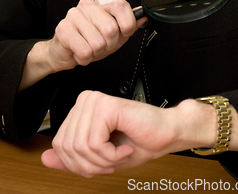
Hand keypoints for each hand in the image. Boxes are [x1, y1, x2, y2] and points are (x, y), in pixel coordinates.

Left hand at [41, 90, 217, 176]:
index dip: (80, 164)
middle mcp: (85, 100)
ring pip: (80, 147)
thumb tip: (45, 158)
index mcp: (81, 109)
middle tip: (114, 159)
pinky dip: (110, 154)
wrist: (166, 134)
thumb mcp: (98, 157)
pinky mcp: (106, 105)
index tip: (103, 161)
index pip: (60, 145)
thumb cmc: (138, 141)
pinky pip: (93, 143)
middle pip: (68, 147)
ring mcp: (95, 100)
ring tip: (120, 153)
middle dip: (92, 164)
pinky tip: (125, 146)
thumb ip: (71, 157)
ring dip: (103, 160)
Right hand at [47, 0, 146, 71]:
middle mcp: (88, 4)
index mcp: (102, 2)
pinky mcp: (63, 29)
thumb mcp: (116, 34)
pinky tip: (80, 53)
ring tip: (89, 48)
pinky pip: (85, 51)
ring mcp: (74, 15)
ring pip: (98, 42)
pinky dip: (85, 58)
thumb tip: (143, 17)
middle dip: (110, 44)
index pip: (121, 5)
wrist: (65, 51)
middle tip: (101, 44)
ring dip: (96, 52)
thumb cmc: (90, 40)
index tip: (124, 32)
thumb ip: (129, 25)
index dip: (127, 24)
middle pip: (111, 28)